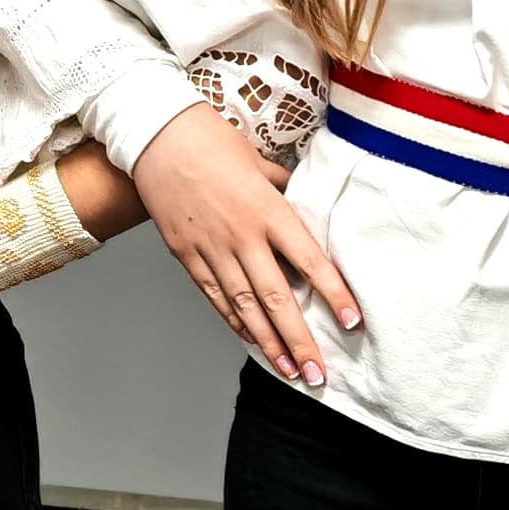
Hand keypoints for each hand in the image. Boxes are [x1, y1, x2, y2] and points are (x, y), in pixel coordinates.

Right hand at [131, 105, 360, 389]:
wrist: (155, 136)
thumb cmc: (211, 141)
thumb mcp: (260, 162)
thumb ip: (285, 191)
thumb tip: (305, 206)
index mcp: (267, 210)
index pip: (310, 262)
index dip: (334, 295)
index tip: (353, 323)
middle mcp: (241, 235)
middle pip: (276, 297)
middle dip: (300, 340)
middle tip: (318, 373)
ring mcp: (210, 247)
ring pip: (244, 305)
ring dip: (269, 341)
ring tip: (288, 370)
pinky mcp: (185, 252)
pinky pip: (213, 293)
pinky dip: (232, 319)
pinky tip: (249, 338)